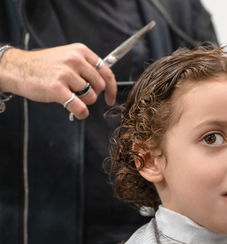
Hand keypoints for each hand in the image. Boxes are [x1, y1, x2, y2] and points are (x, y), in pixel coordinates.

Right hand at [0, 43, 116, 118]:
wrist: (17, 68)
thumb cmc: (44, 66)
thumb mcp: (68, 57)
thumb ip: (86, 67)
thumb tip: (106, 83)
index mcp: (80, 51)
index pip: (106, 71)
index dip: (112, 87)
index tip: (111, 97)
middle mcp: (75, 60)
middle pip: (99, 86)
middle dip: (93, 94)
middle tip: (80, 95)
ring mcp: (66, 74)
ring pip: (91, 97)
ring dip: (84, 102)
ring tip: (70, 96)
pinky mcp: (57, 89)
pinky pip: (80, 107)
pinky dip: (81, 113)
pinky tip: (77, 113)